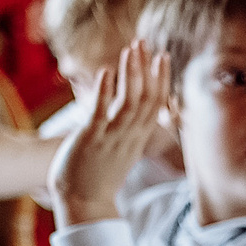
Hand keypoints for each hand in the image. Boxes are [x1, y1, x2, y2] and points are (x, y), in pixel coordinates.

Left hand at [49, 39, 169, 227]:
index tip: (162, 57)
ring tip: (131, 50)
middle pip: (146, 98)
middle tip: (145, 43)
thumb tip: (133, 115)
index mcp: (137, 138)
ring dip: (131, 74)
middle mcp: (129, 136)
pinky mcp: (91, 140)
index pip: (155, 104)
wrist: (83, 203)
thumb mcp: (122, 151)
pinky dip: (105, 92)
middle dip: (147, 69)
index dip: (161, 79)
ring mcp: (111, 138)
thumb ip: (130, 131)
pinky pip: (100, 113)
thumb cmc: (98, 176)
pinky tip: (106, 72)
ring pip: (128, 102)